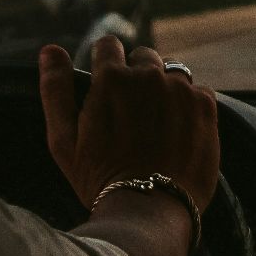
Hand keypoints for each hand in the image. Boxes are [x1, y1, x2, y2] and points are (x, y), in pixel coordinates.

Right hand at [39, 37, 219, 213]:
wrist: (150, 210)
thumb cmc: (99, 179)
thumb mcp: (63, 139)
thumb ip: (55, 89)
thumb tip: (49, 50)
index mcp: (112, 78)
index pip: (109, 45)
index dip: (106, 64)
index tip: (107, 84)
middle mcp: (150, 76)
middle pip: (143, 58)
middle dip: (136, 77)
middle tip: (132, 113)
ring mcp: (181, 90)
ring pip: (172, 73)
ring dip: (164, 89)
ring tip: (156, 124)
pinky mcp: (206, 107)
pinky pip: (197, 91)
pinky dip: (188, 106)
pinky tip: (177, 132)